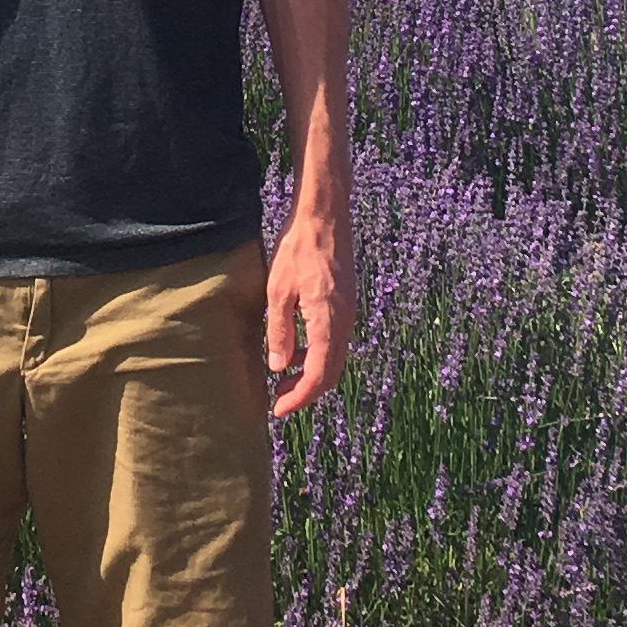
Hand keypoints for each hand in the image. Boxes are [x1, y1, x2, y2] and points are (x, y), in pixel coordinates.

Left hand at [264, 203, 354, 419]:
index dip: (299, 398)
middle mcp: (345, 322)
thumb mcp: (277, 290)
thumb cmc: (297, 248)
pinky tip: (295, 352)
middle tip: (278, 401)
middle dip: (306, 392)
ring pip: (335, 359)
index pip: (320, 376)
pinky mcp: (346, 305)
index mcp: (329, 322)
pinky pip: (335, 342)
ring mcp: (349, 313)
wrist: (324, 216)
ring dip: (311, 375)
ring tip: (282, 381)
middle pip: (332, 373)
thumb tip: (278, 368)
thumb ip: (280, 331)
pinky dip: (317, 356)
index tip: (278, 410)